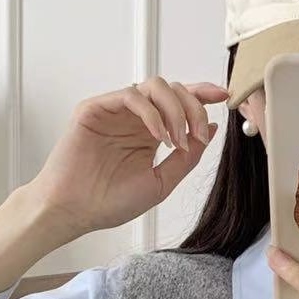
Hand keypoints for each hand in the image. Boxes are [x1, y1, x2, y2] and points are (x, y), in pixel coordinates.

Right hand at [27, 77, 230, 236]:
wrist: (75, 212)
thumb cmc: (110, 202)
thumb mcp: (161, 182)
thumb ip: (187, 158)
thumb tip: (210, 129)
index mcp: (150, 133)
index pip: (180, 104)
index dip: (202, 95)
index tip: (223, 96)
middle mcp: (135, 119)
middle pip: (173, 90)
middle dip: (193, 107)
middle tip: (197, 133)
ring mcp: (115, 111)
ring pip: (154, 86)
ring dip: (174, 109)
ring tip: (176, 140)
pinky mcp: (95, 109)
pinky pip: (130, 96)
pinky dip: (151, 112)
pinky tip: (158, 136)